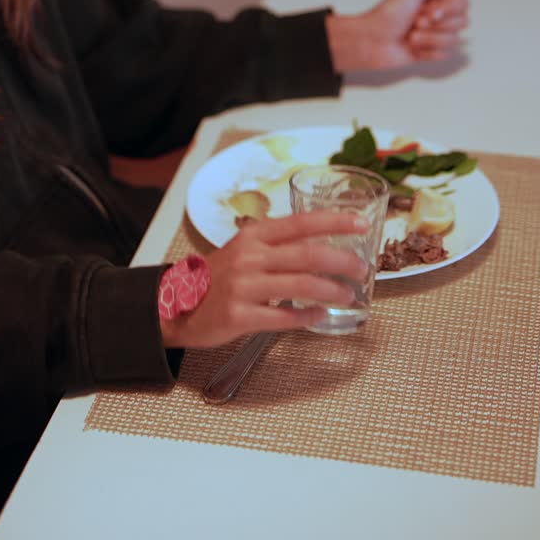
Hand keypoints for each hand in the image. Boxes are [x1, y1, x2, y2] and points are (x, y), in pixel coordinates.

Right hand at [160, 210, 367, 348]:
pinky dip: (306, 316)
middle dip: (342, 261)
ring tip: (347, 295)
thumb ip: (277, 246)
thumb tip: (323, 247)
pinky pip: (282, 317)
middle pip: (308, 254)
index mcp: (254, 235)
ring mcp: (243, 286)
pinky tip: (319, 316)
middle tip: (362, 269)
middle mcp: (249, 256)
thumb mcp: (243, 250)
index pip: (301, 223)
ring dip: (331, 291)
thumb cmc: (218, 276)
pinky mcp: (239, 315)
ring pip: (300, 285)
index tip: (361, 224)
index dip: (335, 222)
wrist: (176, 304)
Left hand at [325, 0, 468, 71]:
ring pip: (454, 40)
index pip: (463, 3)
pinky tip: (413, 48)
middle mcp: (439, 17)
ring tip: (412, 36)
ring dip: (430, 38)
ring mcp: (435, 35)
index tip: (431, 9)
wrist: (371, 41)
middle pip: (462, 22)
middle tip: (416, 22)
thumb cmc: (387, 14)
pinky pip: (444, 55)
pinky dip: (427, 52)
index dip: (449, 9)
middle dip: (438, 25)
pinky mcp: (430, 53)